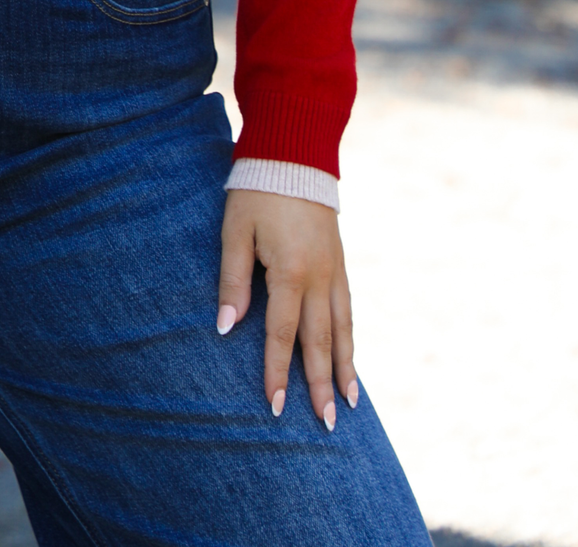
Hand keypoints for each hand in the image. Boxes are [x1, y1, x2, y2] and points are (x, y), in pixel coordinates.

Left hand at [217, 188, 357, 430]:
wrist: (294, 155)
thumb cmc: (257, 193)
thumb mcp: (236, 231)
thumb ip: (234, 280)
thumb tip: (227, 327)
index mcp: (291, 272)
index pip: (282, 334)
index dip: (278, 372)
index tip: (275, 406)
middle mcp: (320, 277)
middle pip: (320, 340)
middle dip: (321, 383)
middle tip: (325, 423)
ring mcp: (335, 270)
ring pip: (342, 328)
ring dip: (345, 367)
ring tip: (349, 402)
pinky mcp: (341, 261)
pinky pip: (348, 308)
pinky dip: (350, 337)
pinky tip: (350, 355)